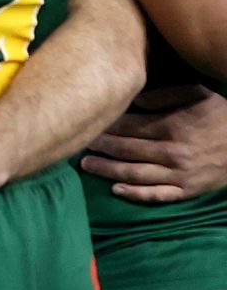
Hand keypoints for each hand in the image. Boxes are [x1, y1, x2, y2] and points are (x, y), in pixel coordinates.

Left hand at [79, 88, 226, 203]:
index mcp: (171, 126)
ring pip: (135, 173)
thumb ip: (167, 94)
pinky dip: (136, 194)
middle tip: (77, 143)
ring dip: (108, 170)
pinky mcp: (186, 191)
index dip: (105, 126)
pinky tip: (116, 190)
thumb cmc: (222, 117)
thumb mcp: (200, 95)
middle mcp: (171, 152)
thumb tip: (136, 98)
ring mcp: (178, 174)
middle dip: (100, 147)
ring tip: (85, 165)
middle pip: (126, 150)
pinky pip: (157, 195)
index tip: (87, 123)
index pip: (128, 126)